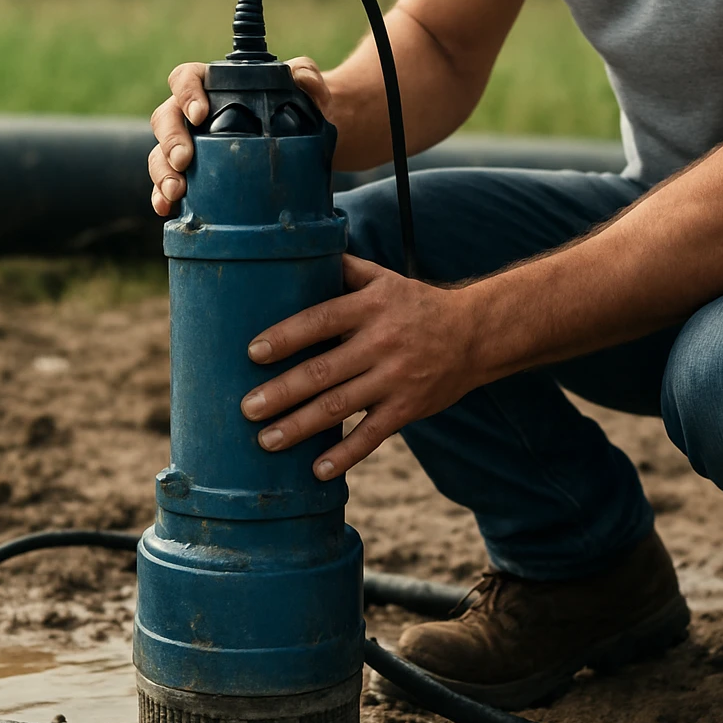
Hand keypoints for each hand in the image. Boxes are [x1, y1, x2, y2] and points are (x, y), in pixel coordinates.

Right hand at [147, 56, 331, 215]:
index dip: (186, 92)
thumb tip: (302, 78)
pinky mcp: (190, 174)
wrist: (305, 146)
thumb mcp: (307, 89)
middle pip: (166, 118)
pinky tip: (166, 208)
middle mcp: (192, 114)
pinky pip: (167, 183)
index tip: (199, 114)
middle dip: (171, 140)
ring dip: (162, 172)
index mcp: (212, 85)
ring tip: (176, 192)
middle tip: (184, 160)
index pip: (186, 78)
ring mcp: (188, 145)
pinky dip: (161, 196)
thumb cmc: (298, 109)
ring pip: (161, 153)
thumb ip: (306, 75)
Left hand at [240, 255, 485, 479]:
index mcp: (371, 307)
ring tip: (266, 440)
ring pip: (340, 407)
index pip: (320, 320)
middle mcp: (382, 343)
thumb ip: (344, 269)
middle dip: (281, 392)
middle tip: (247, 408)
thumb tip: (298, 251)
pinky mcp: (408, 408)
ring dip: (299, 426)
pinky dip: (345, 455)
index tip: (253, 353)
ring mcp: (395, 379)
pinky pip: (372, 436)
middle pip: (323, 371)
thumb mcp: (384, 279)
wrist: (475, 334)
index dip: (286, 337)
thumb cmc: (416, 305)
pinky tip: (317, 471)